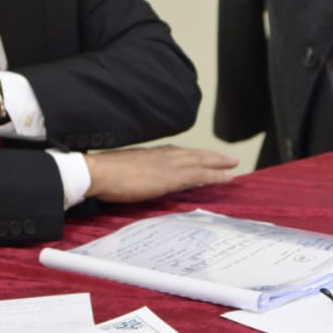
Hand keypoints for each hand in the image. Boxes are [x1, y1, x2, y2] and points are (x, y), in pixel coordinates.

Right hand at [85, 146, 239, 203]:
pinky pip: (200, 175)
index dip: (193, 155)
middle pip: (194, 155)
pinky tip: (226, 177)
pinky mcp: (172, 177)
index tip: (203, 156)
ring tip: (234, 165)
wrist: (99, 172)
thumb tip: (135, 180)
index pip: (178, 153)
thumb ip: (134, 173)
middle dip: (212, 157)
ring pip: (201, 162)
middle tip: (230, 159)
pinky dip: (215, 175)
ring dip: (219, 164)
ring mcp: (169, 165)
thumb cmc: (104, 174)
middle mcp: (163, 156)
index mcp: (151, 154)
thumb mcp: (123, 170)